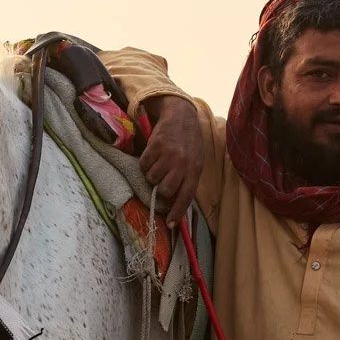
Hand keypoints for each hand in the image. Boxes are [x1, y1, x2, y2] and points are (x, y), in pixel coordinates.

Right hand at [139, 95, 203, 225]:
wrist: (181, 115)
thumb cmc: (189, 142)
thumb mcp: (195, 161)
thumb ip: (188, 179)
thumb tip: (176, 202)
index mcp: (195, 169)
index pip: (186, 196)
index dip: (177, 212)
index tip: (171, 224)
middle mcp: (182, 163)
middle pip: (165, 190)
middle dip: (161, 188)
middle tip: (162, 179)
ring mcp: (168, 154)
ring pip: (152, 178)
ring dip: (152, 173)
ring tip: (159, 162)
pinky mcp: (155, 146)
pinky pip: (144, 164)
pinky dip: (145, 162)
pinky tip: (153, 154)